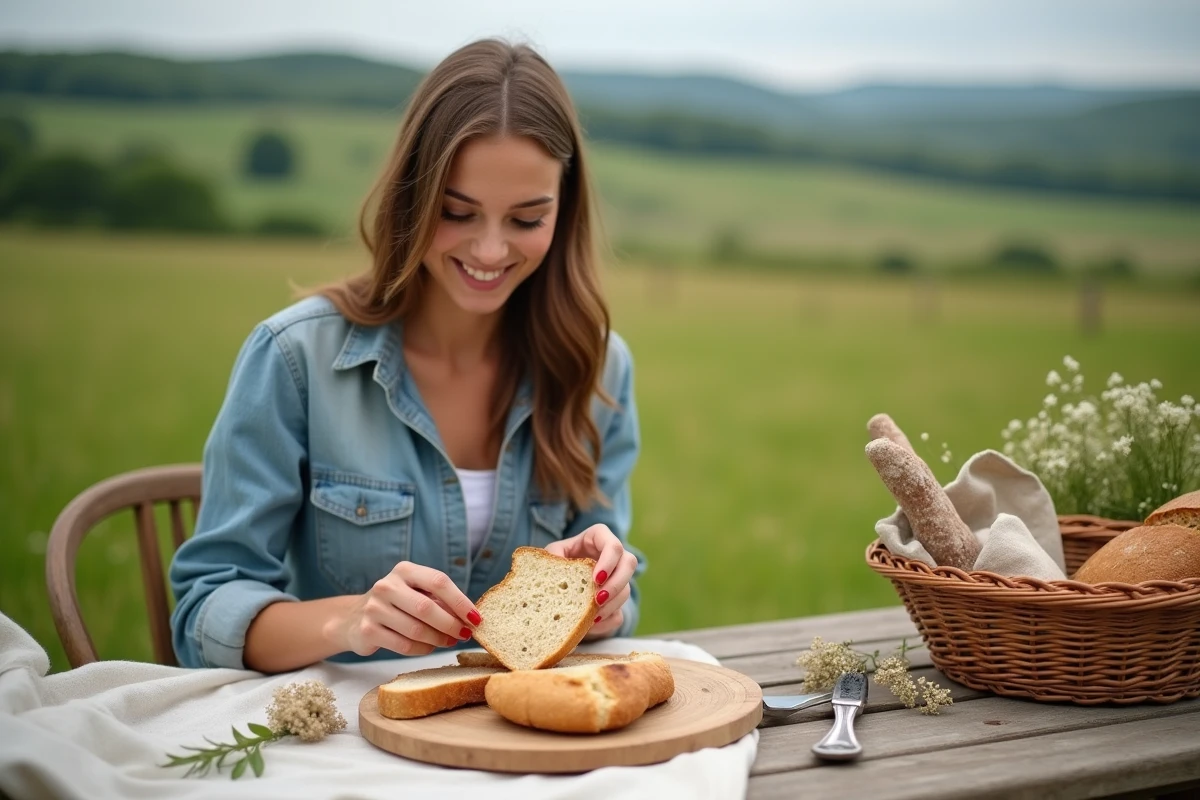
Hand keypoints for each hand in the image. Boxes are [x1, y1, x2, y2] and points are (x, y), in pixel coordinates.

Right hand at [332, 562, 482, 656]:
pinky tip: (429, 648)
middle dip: (451, 624)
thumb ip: (440, 601)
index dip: (460, 601)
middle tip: (465, 635)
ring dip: (438, 640)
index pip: (439, 581)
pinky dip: (422, 650)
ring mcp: (374, 608)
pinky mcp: (367, 631)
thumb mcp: (416, 593)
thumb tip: (471, 618)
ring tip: (449, 642)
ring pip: (416, 630)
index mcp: (404, 570)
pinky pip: (403, 646)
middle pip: (427, 607)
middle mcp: (387, 585)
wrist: (353, 618)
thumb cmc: (397, 604)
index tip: (476, 618)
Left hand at [545, 524, 636, 639]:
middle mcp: (613, 555)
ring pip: (626, 590)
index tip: (595, 578)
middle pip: (629, 564)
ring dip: (610, 605)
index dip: (609, 561)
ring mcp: (617, 578)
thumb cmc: (555, 562)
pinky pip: (619, 613)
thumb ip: (554, 558)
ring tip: (591, 616)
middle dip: (615, 584)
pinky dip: (605, 621)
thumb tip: (559, 567)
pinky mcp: (614, 601)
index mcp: (598, 538)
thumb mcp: (551, 555)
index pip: (613, 545)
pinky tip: (590, 624)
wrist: (556, 583)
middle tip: (598, 599)